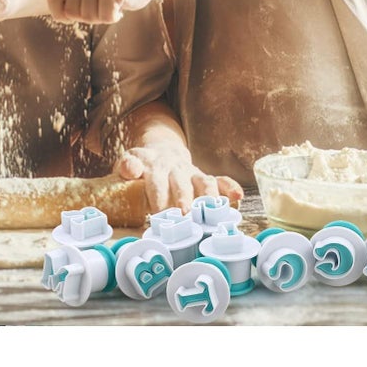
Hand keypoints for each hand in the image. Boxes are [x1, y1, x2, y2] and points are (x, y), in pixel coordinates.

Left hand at [47, 0, 153, 23]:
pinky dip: (113, 18)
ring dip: (101, 17)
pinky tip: (120, 8)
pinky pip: (105, 18)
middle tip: (100, 7)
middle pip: (71, 13)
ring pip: (88, 18)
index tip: (69, 19)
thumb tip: (60, 16)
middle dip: (86, 17)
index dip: (58, 14)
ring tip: (110, 5)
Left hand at [114, 142, 243, 214]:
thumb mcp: (131, 161)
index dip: (158, 196)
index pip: (156, 181)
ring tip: (211, 213)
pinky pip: (221, 180)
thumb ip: (128, 165)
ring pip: (204, 182)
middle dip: (184, 199)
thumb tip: (129, 169)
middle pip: (182, 183)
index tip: (158, 213)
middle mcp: (176, 168)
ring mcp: (193, 172)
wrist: (162, 151)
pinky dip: (230, 187)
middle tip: (185, 215)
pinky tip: (238, 197)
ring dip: (208, 197)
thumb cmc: (144, 165)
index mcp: (155, 165)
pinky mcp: (206, 177)